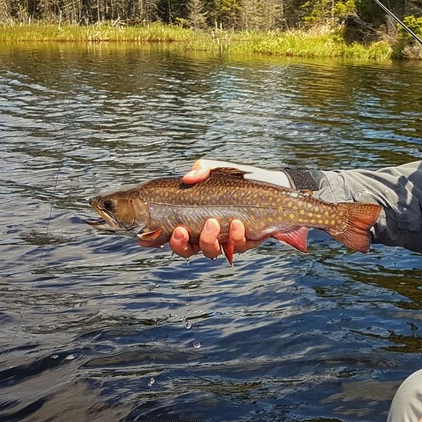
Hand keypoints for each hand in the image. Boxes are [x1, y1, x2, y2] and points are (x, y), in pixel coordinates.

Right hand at [141, 159, 290, 259]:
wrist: (276, 187)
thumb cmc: (241, 179)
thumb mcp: (219, 169)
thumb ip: (202, 170)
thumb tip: (190, 176)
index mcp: (192, 218)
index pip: (167, 232)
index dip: (154, 239)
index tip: (145, 239)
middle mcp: (205, 233)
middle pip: (185, 249)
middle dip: (179, 244)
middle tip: (181, 230)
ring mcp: (225, 239)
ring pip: (209, 251)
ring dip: (208, 240)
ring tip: (213, 222)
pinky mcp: (246, 242)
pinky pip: (238, 246)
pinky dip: (237, 235)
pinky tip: (239, 223)